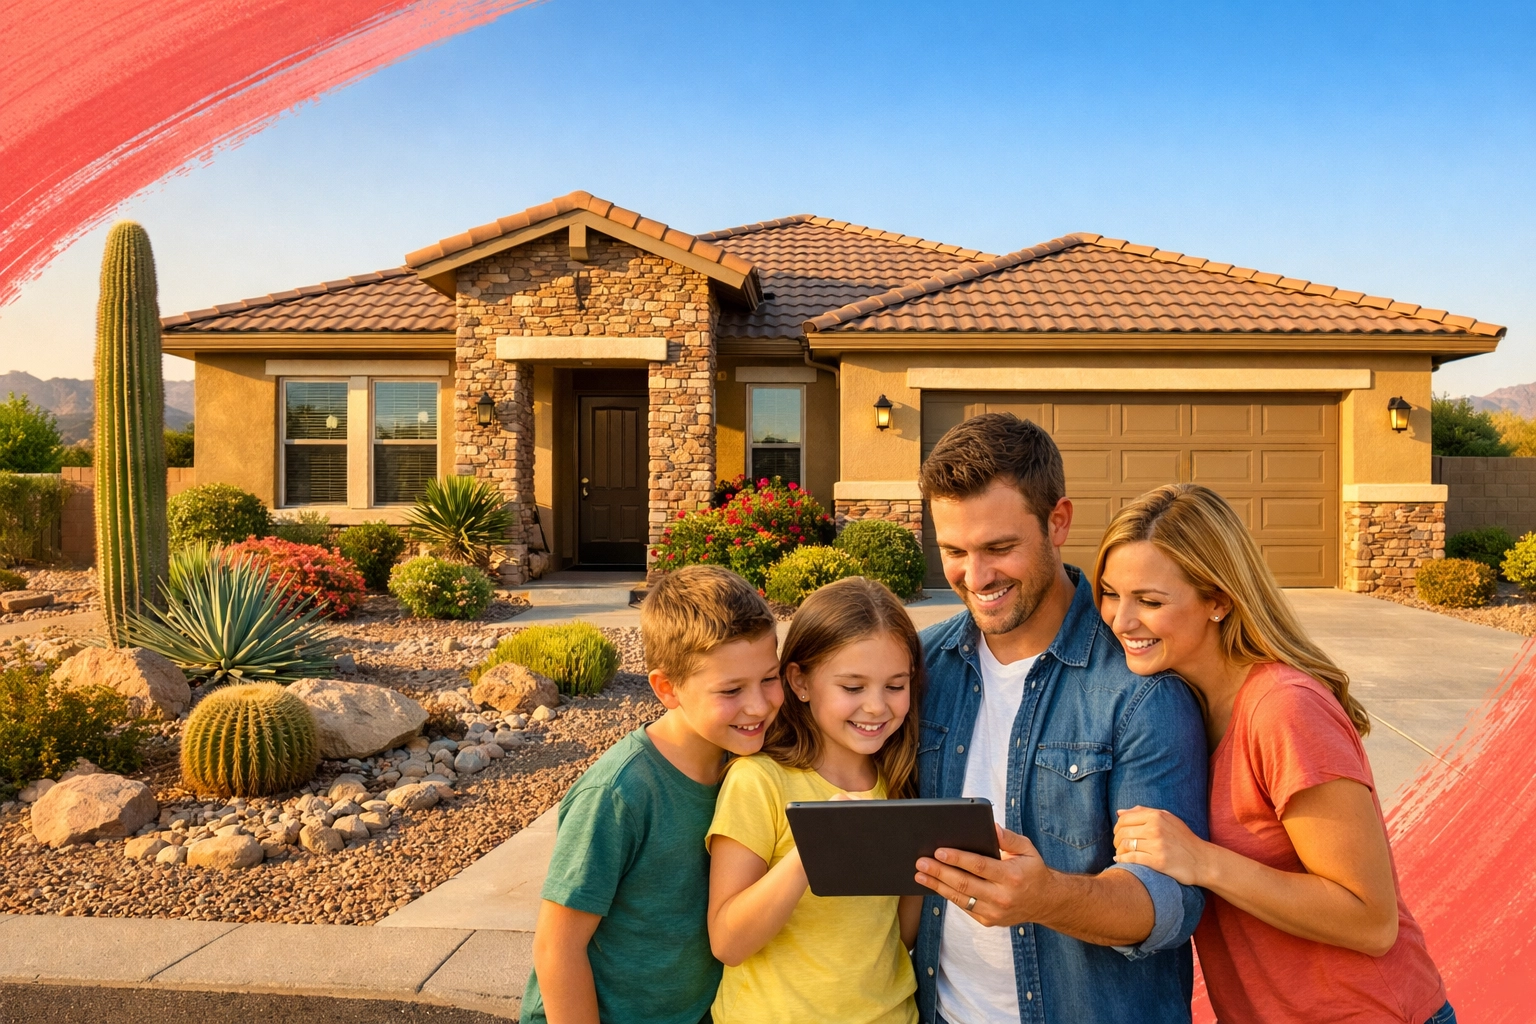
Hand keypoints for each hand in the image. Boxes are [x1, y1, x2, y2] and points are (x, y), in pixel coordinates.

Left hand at [914, 823, 1054, 926]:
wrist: (1045, 902)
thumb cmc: (1032, 870)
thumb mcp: (1027, 849)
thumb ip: (1008, 838)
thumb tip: (990, 827)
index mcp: (1011, 877)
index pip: (980, 866)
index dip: (958, 858)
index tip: (939, 851)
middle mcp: (1002, 897)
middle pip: (965, 884)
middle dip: (940, 872)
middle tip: (921, 862)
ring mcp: (994, 912)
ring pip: (960, 898)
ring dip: (937, 886)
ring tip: (920, 874)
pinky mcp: (988, 921)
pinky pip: (964, 907)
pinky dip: (947, 895)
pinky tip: (935, 885)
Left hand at [1113, 806, 1207, 885]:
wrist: (1202, 860)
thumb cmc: (1183, 839)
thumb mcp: (1168, 819)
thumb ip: (1144, 813)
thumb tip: (1119, 812)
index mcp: (1157, 816)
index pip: (1124, 819)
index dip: (1117, 827)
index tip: (1118, 834)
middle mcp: (1156, 829)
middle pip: (1123, 832)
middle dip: (1116, 839)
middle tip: (1117, 845)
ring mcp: (1157, 845)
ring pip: (1125, 845)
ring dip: (1118, 850)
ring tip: (1120, 853)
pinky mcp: (1158, 861)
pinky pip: (1132, 859)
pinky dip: (1122, 859)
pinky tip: (1120, 860)